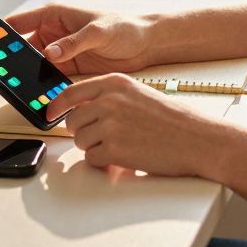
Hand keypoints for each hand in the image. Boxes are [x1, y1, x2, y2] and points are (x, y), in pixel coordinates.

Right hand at [5, 3, 156, 76]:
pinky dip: (43, 86)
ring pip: (34, 65)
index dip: (1, 33)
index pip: (20, 22)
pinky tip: (40, 95)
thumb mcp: (99, 31)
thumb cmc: (125, 27)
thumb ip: (75, 42)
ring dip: (28, 76)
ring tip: (19, 88)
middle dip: (12, 59)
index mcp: (55, 15)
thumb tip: (51, 52)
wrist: (146, 45)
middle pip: (23, 47)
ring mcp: (60, 52)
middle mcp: (53, 33)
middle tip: (2, 73)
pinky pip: (49, 78)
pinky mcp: (68, 69)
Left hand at [44, 74, 234, 178]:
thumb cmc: (173, 120)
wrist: (197, 138)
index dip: (56, 106)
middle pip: (73, 121)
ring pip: (81, 141)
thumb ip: (109, 97)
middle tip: (105, 138)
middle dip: (84, 133)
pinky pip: (93, 159)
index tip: (48, 113)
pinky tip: (123, 158)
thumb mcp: (138, 94)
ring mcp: (111, 124)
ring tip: (121, 146)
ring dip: (95, 148)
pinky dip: (104, 163)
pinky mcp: (115, 148)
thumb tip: (80, 109)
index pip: (71, 93)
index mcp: (115, 83)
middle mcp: (110, 100)